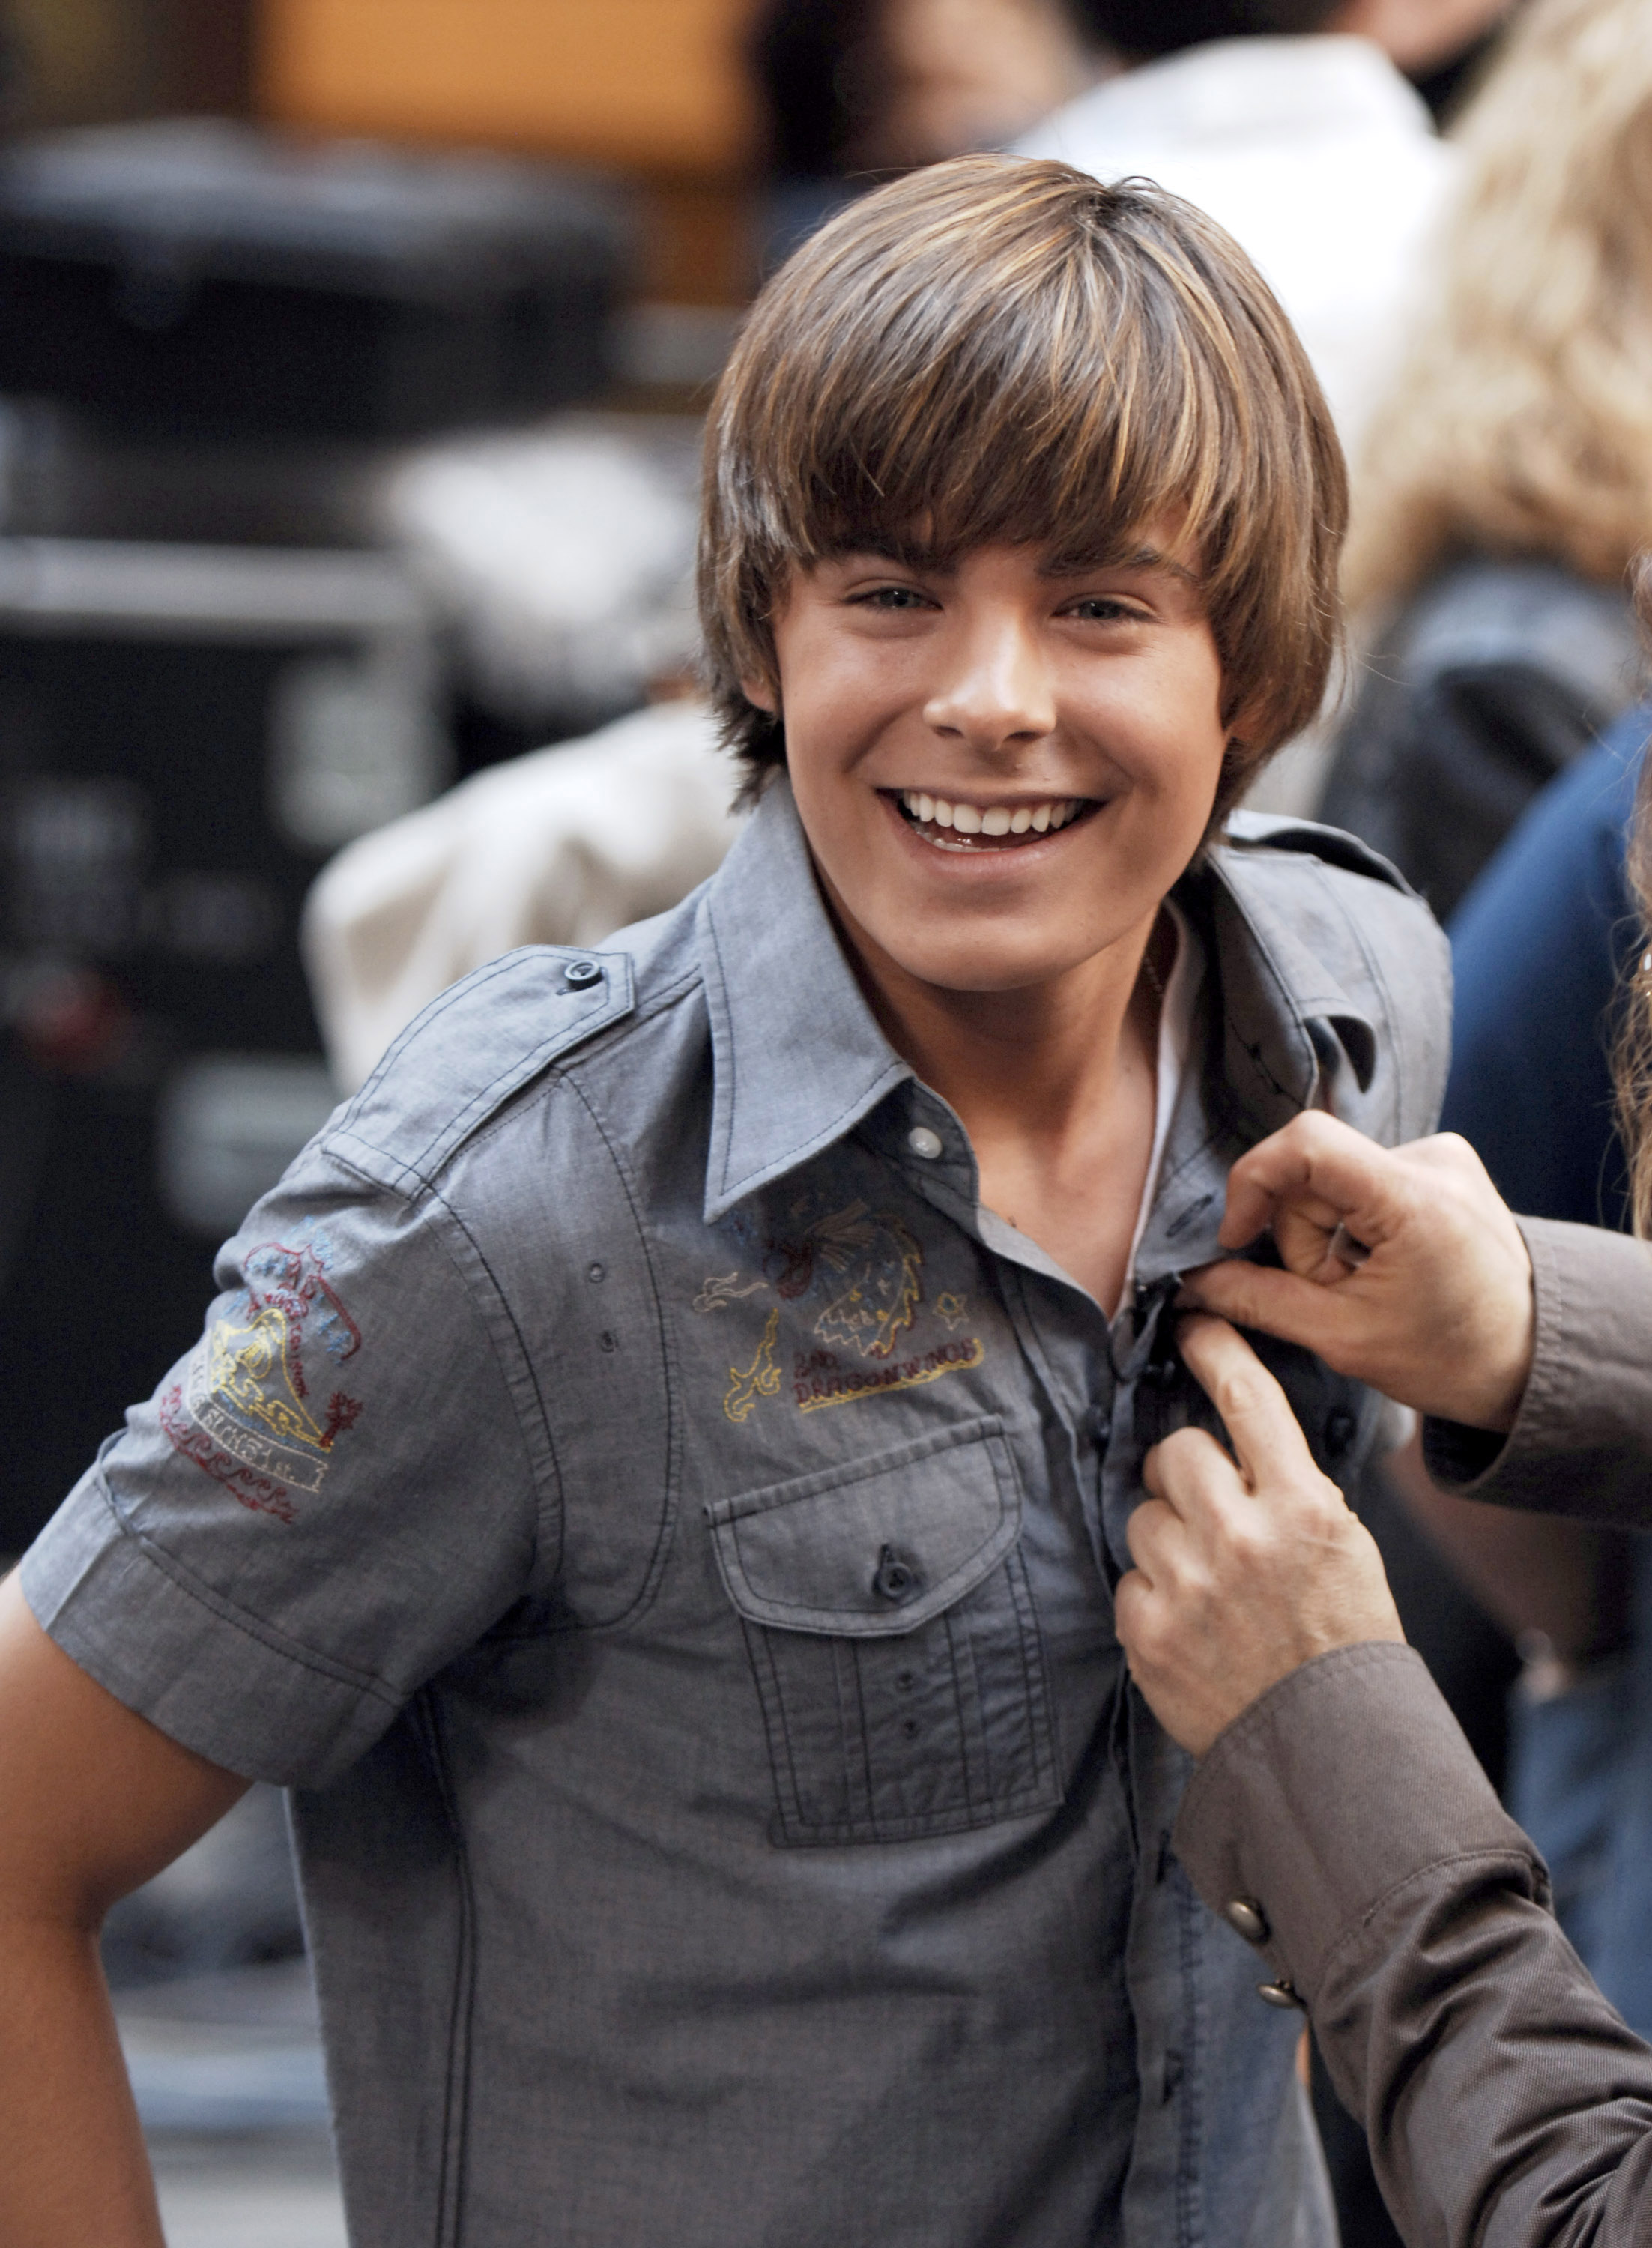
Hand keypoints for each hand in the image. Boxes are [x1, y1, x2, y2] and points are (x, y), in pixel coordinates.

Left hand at [1116, 1316, 1404, 1756]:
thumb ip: (1292, 1488)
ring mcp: (1189, 1583)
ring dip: (1168, 1540)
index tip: (1193, 1326)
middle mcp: (1241, 1535)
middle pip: (1175, 1450)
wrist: (1327, 1748)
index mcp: (1302, 1507)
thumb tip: (1241, 1436)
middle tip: (1208, 1511)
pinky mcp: (1148, 1629)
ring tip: (1210, 1588)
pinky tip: (1193, 1627)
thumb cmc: (1342, 1641)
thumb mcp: (1344, 1547)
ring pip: (1143, 1514)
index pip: (1248, 1400)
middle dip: (1184, 1474)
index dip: (1216, 1351)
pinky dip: (1153, 1597)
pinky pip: (1128, 1577)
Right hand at [1180, 1113, 1534, 1431]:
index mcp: (1413, 1197)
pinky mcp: (1445, 1165)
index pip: (1306, 1143)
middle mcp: (1432, 1159)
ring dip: (1327, 1235)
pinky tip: (1383, 1267)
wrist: (1536, 1360)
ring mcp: (1444, 1157)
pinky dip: (1355, 1226)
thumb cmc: (1450, 1357)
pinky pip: (1365, 1182)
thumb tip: (1190, 1284)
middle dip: (1300, 1235)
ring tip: (1364, 1286)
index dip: (1253, 1182)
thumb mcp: (1343, 1338)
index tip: (1236, 1237)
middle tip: (1330, 1293)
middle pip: (1314, 1173)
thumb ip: (1259, 1301)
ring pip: (1335, 1180)